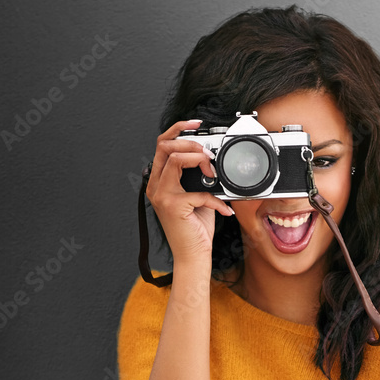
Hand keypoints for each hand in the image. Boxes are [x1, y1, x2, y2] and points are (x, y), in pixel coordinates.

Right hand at [145, 118, 234, 263]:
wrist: (193, 255)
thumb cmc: (195, 228)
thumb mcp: (197, 195)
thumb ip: (197, 176)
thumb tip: (210, 159)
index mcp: (159, 181)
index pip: (162, 145)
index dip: (178, 129)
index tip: (196, 124)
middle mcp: (156, 186)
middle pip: (165, 146)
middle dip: (189, 142)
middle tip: (208, 153)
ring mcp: (161, 196)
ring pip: (175, 159)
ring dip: (198, 160)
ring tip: (213, 173)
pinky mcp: (173, 206)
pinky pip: (198, 191)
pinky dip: (216, 200)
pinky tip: (223, 209)